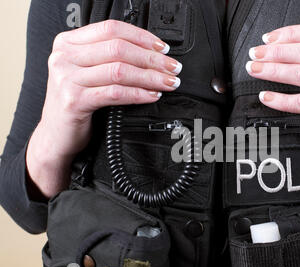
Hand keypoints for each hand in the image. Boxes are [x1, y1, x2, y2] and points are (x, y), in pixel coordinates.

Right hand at [27, 20, 182, 198]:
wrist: (56, 134)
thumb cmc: (75, 101)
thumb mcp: (87, 72)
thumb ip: (107, 58)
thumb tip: (151, 53)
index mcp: (68, 42)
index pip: (111, 28)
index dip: (142, 37)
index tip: (162, 48)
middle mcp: (65, 57)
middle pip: (118, 49)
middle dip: (152, 58)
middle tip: (172, 68)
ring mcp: (67, 78)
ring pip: (120, 71)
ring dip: (150, 77)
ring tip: (168, 82)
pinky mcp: (74, 101)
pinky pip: (115, 93)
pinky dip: (138, 94)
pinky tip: (152, 95)